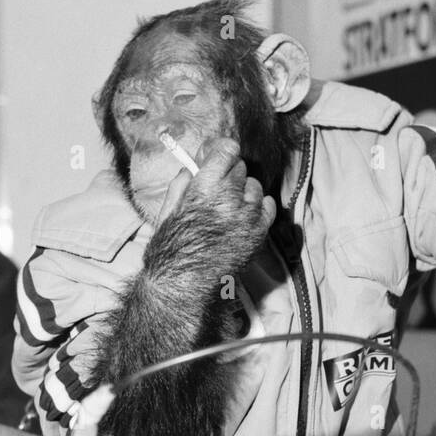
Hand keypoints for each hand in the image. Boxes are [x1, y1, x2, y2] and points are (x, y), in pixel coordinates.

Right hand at [156, 137, 275, 270]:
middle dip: (228, 173)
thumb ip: (181, 184)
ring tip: (229, 206)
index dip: (220, 151)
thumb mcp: (166, 211)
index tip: (215, 156)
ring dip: (243, 191)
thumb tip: (193, 167)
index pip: (227, 150)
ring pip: (255, 186)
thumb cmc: (170, 251)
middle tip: (216, 188)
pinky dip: (259, 206)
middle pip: (240, 168)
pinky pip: (268, 206)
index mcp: (204, 188)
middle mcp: (230, 198)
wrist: (184, 286)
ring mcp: (247, 217)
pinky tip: (245, 214)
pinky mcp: (258, 234)